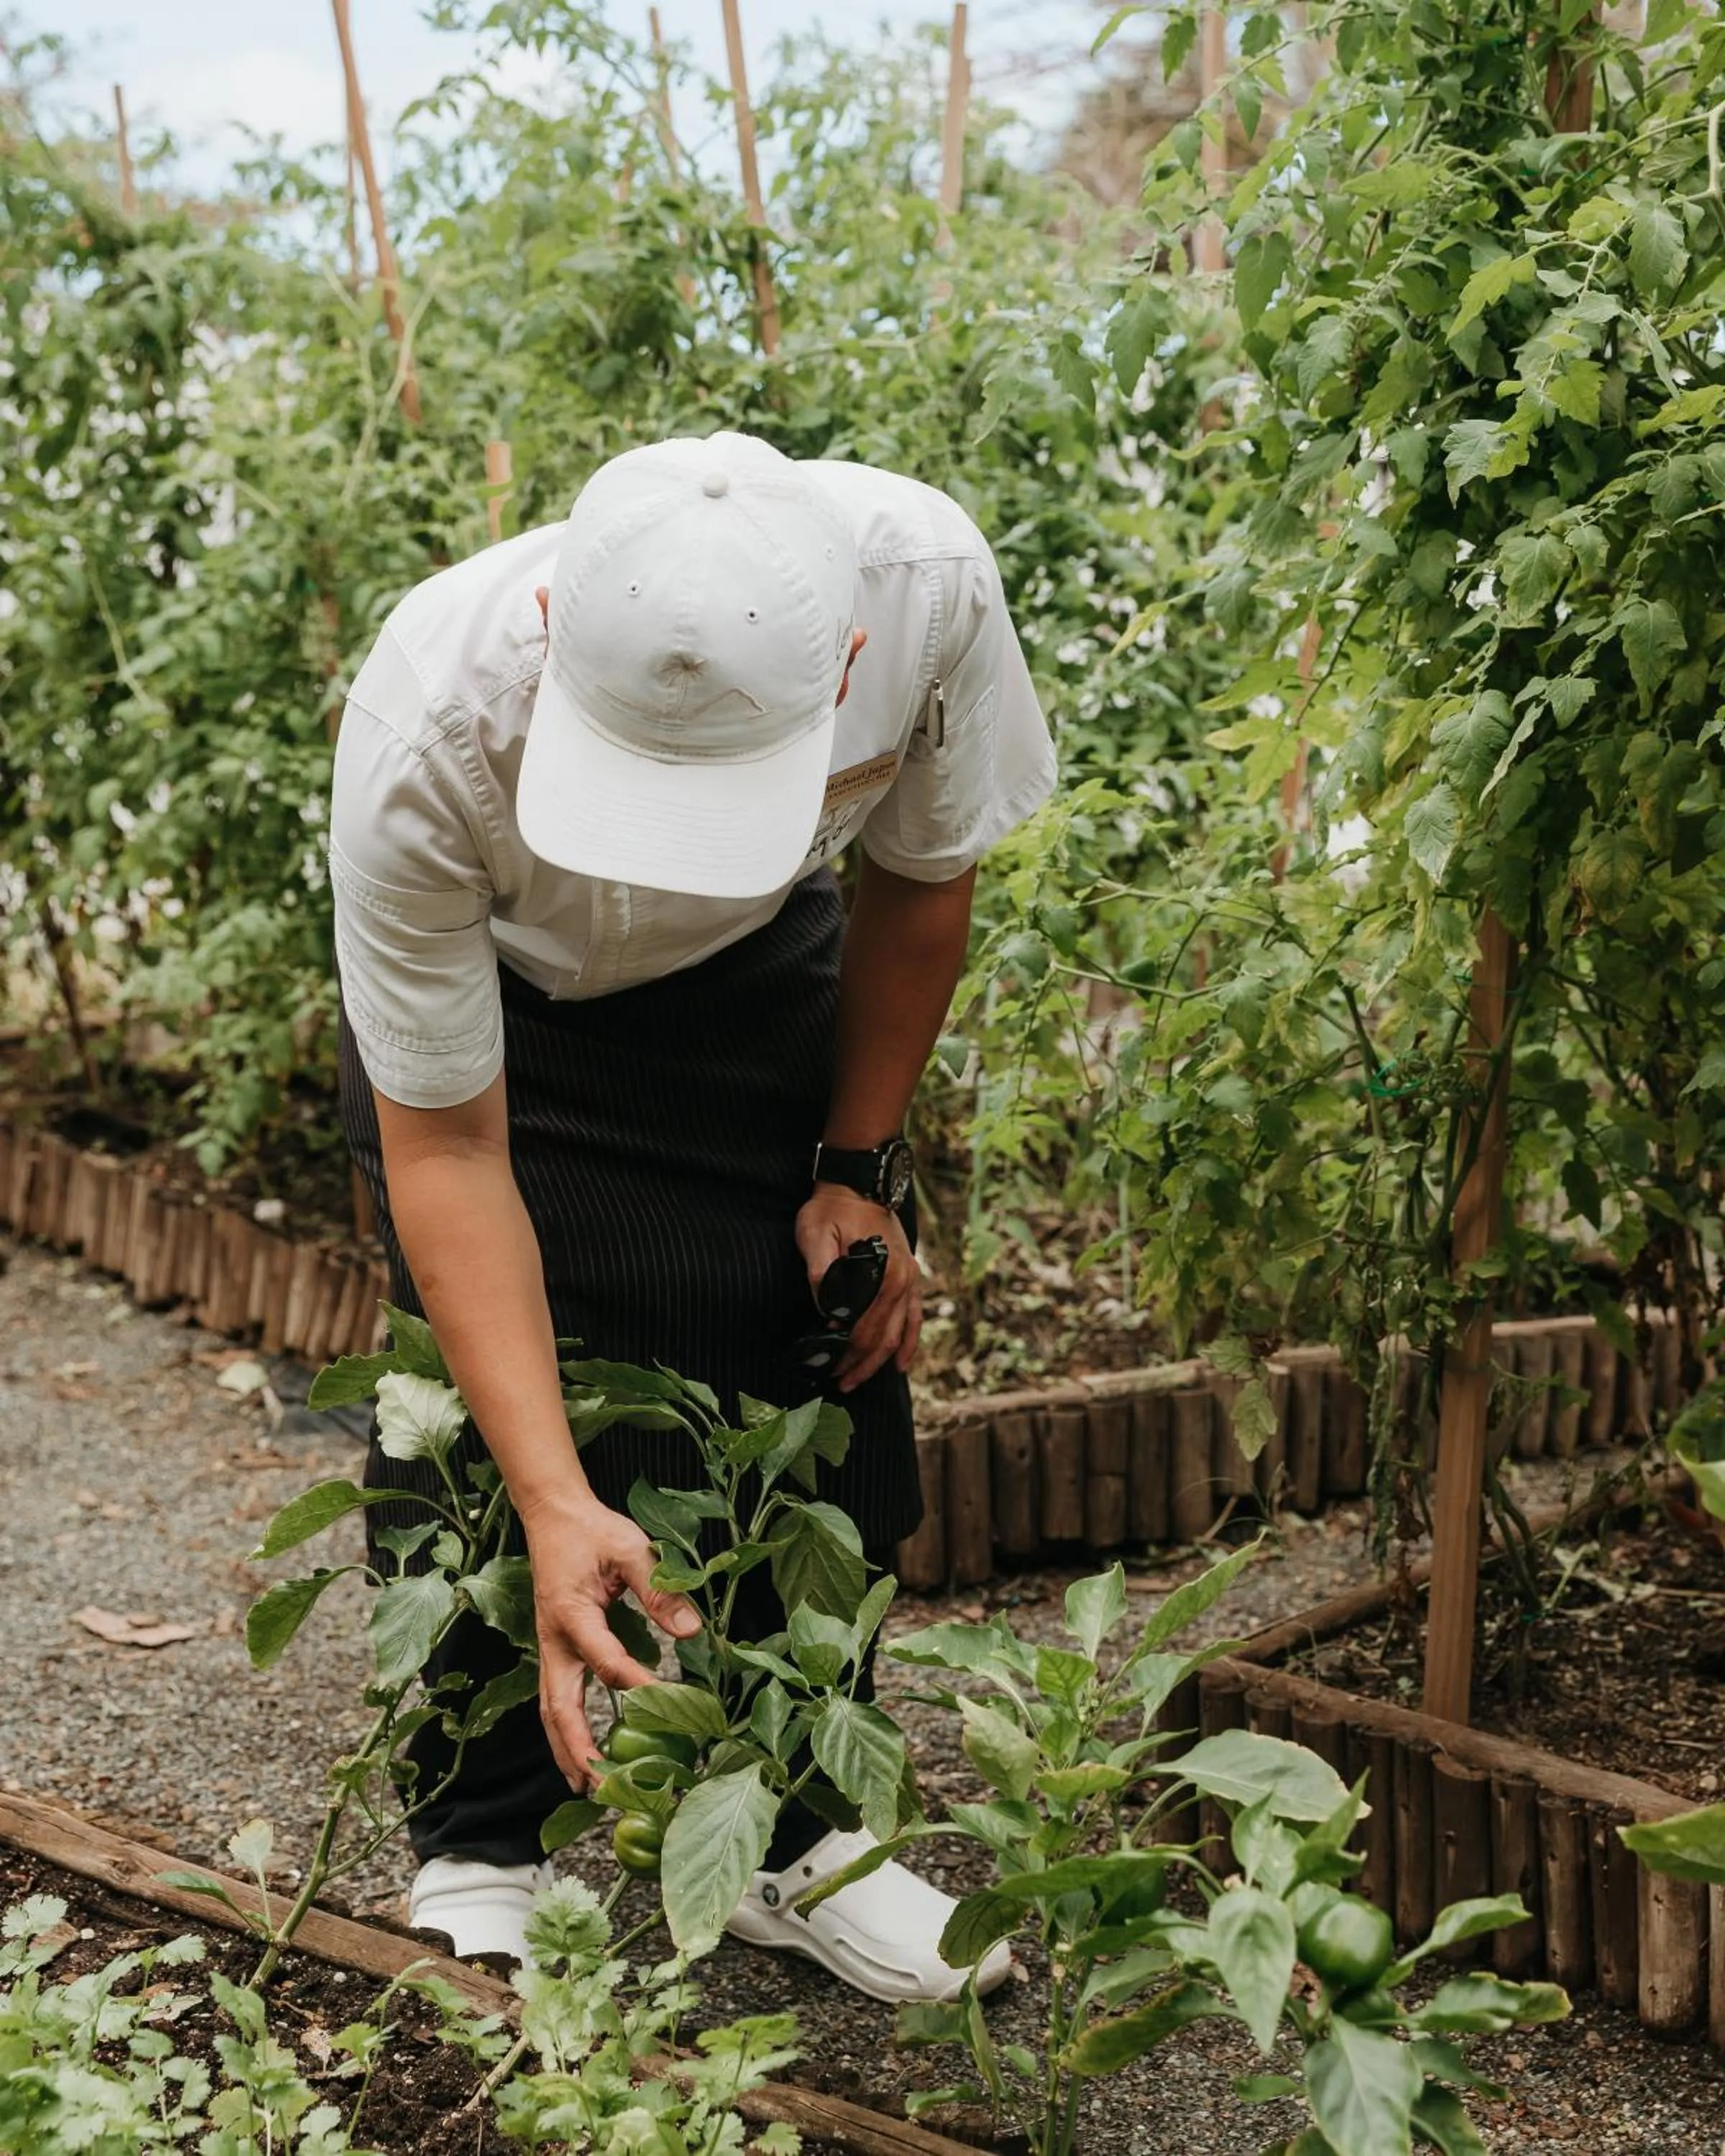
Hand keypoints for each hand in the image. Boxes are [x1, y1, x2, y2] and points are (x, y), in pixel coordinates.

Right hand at [522, 1493, 701, 1790]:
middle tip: (599, 1786)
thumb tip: (691, 1630)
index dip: (638, 1686)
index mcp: (572, 1614)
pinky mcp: (554, 1648)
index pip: (606, 1662)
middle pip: (559, 1706)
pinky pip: (555, 1696)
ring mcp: (550, 1647)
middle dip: (577, 1748)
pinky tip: (579, 1750)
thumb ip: (659, 1588)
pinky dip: (564, 1728)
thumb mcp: (631, 1549)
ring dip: (565, 1748)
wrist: (554, 1516)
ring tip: (584, 1787)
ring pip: (550, 1708)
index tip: (668, 1704)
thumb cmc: (592, 1531)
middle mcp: (554, 1639)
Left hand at [795, 1183, 921, 1392]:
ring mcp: (909, 1278)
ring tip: (857, 1379)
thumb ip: (821, 1272)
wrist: (858, 1182)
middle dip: (861, 1364)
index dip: (846, 1351)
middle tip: (839, 1382)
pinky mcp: (910, 1275)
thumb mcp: (815, 1234)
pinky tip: (901, 1365)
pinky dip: (909, 1343)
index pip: (864, 1327)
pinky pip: (914, 1316)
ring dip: (878, 1360)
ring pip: (898, 1333)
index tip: (827, 1367)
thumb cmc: (832, 1208)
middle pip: (882, 1336)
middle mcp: (902, 1279)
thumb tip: (829, 1311)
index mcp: (882, 1272)